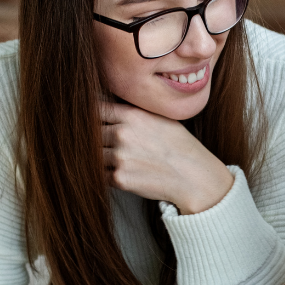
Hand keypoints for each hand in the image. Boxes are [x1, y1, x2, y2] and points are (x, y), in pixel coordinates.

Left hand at [101, 101, 234, 213]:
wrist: (193, 176)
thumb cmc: (179, 146)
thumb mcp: (158, 118)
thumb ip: (132, 111)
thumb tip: (108, 105)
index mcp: (131, 115)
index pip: (95, 109)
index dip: (92, 116)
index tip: (91, 121)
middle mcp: (122, 134)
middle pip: (91, 133)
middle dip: (98, 139)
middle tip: (111, 144)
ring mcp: (119, 157)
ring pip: (94, 155)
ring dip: (102, 158)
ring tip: (121, 160)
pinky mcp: (119, 179)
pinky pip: (100, 174)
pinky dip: (107, 175)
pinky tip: (125, 172)